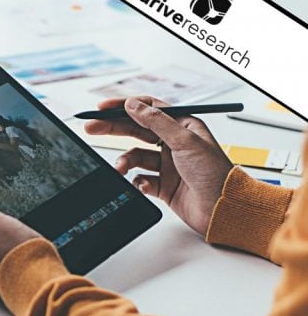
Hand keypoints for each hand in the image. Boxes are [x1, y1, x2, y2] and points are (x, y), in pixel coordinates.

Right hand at [84, 96, 232, 234]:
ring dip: (125, 162)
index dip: (124, 106)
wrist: (224, 210)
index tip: (103, 108)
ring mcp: (167, 164)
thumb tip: (133, 105)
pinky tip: (140, 185)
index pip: (148, 109)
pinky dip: (136, 182)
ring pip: (135, 156)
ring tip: (120, 168)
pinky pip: (139, 179)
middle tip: (91, 127)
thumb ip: (156, 121)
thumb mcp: (185, 141)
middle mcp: (174, 143)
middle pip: (136, 130)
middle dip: (112, 129)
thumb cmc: (216, 175)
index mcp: (183, 126)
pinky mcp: (162, 185)